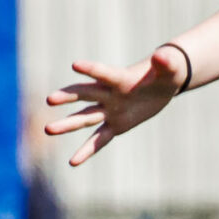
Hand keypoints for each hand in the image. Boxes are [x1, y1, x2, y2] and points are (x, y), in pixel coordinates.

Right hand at [44, 49, 184, 165]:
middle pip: (86, 94)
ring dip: (68, 124)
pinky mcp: (115, 125)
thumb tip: (163, 56)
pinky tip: (73, 162)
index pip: (104, 73)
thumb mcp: (170, 67)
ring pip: (85, 118)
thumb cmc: (165, 71)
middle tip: (50, 99)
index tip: (75, 65)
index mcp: (120, 77)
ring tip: (48, 130)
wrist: (162, 84)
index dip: (92, 69)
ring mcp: (109, 110)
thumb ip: (166, 62)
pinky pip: (99, 139)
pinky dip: (87, 150)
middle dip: (69, 96)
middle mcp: (109, 93)